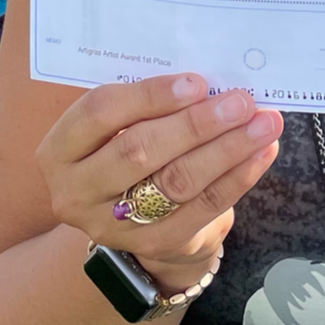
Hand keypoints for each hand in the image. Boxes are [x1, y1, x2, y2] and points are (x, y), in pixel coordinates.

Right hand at [36, 73, 282, 289]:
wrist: (136, 220)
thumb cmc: (133, 150)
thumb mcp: (122, 126)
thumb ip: (149, 103)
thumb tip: (210, 80)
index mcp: (61, 149)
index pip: (100, 113)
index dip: (150, 96)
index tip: (197, 82)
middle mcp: (77, 191)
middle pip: (139, 150)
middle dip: (196, 124)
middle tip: (241, 102)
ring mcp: (113, 224)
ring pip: (175, 181)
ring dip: (226, 148)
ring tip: (263, 123)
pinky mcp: (154, 243)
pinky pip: (203, 207)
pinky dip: (239, 176)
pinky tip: (262, 152)